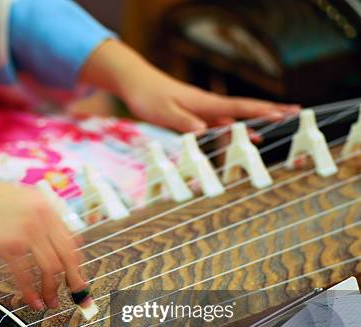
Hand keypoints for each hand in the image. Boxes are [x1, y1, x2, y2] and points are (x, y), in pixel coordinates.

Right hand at [0, 155, 85, 309]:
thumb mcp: (20, 200)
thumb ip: (38, 218)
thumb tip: (51, 245)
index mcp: (46, 206)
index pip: (72, 241)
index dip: (77, 264)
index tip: (77, 278)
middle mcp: (41, 217)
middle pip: (67, 256)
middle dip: (74, 281)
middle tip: (77, 296)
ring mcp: (25, 231)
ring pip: (50, 268)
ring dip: (52, 290)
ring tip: (50, 302)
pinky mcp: (6, 245)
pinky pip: (25, 275)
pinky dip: (31, 292)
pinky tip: (32, 301)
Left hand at [81, 40, 298, 132]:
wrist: (137, 84)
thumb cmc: (149, 97)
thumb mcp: (163, 112)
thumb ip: (183, 121)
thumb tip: (203, 130)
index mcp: (204, 103)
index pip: (238, 108)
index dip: (260, 112)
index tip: (282, 114)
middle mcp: (209, 105)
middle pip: (245, 109)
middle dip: (271, 111)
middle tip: (296, 112)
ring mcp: (205, 110)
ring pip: (237, 116)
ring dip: (258, 120)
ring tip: (282, 122)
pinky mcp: (197, 115)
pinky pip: (224, 123)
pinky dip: (238, 129)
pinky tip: (249, 135)